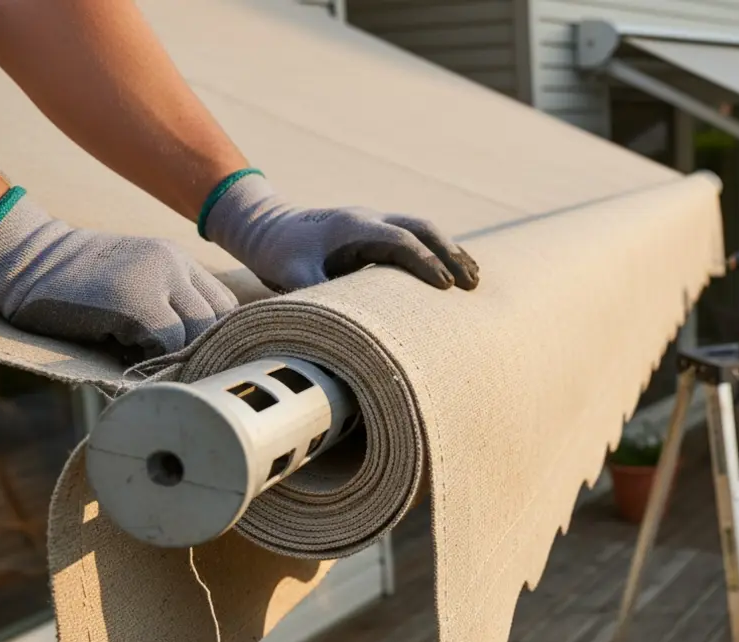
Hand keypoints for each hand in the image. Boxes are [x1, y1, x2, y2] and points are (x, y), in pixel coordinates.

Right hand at [0, 188, 236, 359]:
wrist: (25, 261)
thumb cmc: (77, 285)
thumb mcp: (135, 280)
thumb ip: (169, 305)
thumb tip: (202, 356)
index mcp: (178, 261)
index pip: (224, 305)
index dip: (215, 336)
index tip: (196, 356)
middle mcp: (174, 265)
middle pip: (217, 320)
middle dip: (201, 350)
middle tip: (175, 368)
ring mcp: (156, 280)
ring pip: (197, 333)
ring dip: (178, 356)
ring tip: (147, 361)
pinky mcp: (134, 302)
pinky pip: (167, 343)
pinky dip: (155, 360)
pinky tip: (128, 358)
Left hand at [202, 173, 477, 292]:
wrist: (264, 225)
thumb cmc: (278, 251)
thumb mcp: (290, 273)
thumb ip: (316, 293)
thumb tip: (342, 325)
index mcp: (354, 227)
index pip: (401, 241)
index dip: (425, 262)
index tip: (445, 287)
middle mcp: (370, 219)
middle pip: (422, 229)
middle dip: (451, 254)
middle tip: (472, 283)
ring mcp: (375, 222)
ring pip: (423, 229)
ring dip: (450, 251)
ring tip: (474, 279)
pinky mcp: (375, 232)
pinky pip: (414, 236)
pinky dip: (437, 252)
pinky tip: (452, 271)